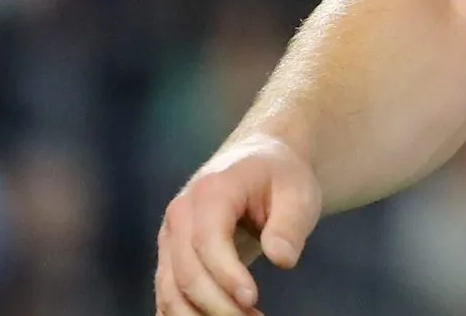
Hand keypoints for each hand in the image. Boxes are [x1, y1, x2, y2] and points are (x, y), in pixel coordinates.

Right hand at [156, 133, 322, 315]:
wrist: (256, 164)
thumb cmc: (280, 177)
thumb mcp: (298, 191)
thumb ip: (290, 224)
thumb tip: (282, 259)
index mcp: (210, 191)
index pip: (208, 240)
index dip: (226, 274)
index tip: (252, 299)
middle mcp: (179, 215)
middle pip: (186, 271)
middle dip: (217, 304)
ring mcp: (169, 238)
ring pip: (170, 290)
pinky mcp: (170, 259)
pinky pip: (167, 296)